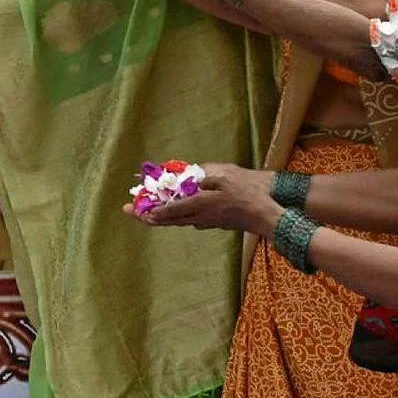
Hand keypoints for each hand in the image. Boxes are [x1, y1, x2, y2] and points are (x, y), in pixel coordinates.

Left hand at [124, 163, 278, 234]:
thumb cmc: (248, 190)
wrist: (267, 212)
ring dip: (161, 216)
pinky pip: (189, 219)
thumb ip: (203, 174)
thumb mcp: (224, 174)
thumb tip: (186, 175)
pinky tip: (173, 210)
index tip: (136, 209)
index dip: (152, 209)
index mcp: (201, 204)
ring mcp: (208, 222)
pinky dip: (176, 215)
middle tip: (130, 212)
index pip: (171, 209)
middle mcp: (201, 217)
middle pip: (170, 219)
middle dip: (149, 216)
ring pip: (178, 221)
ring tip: (145, 211)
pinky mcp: (214, 222)